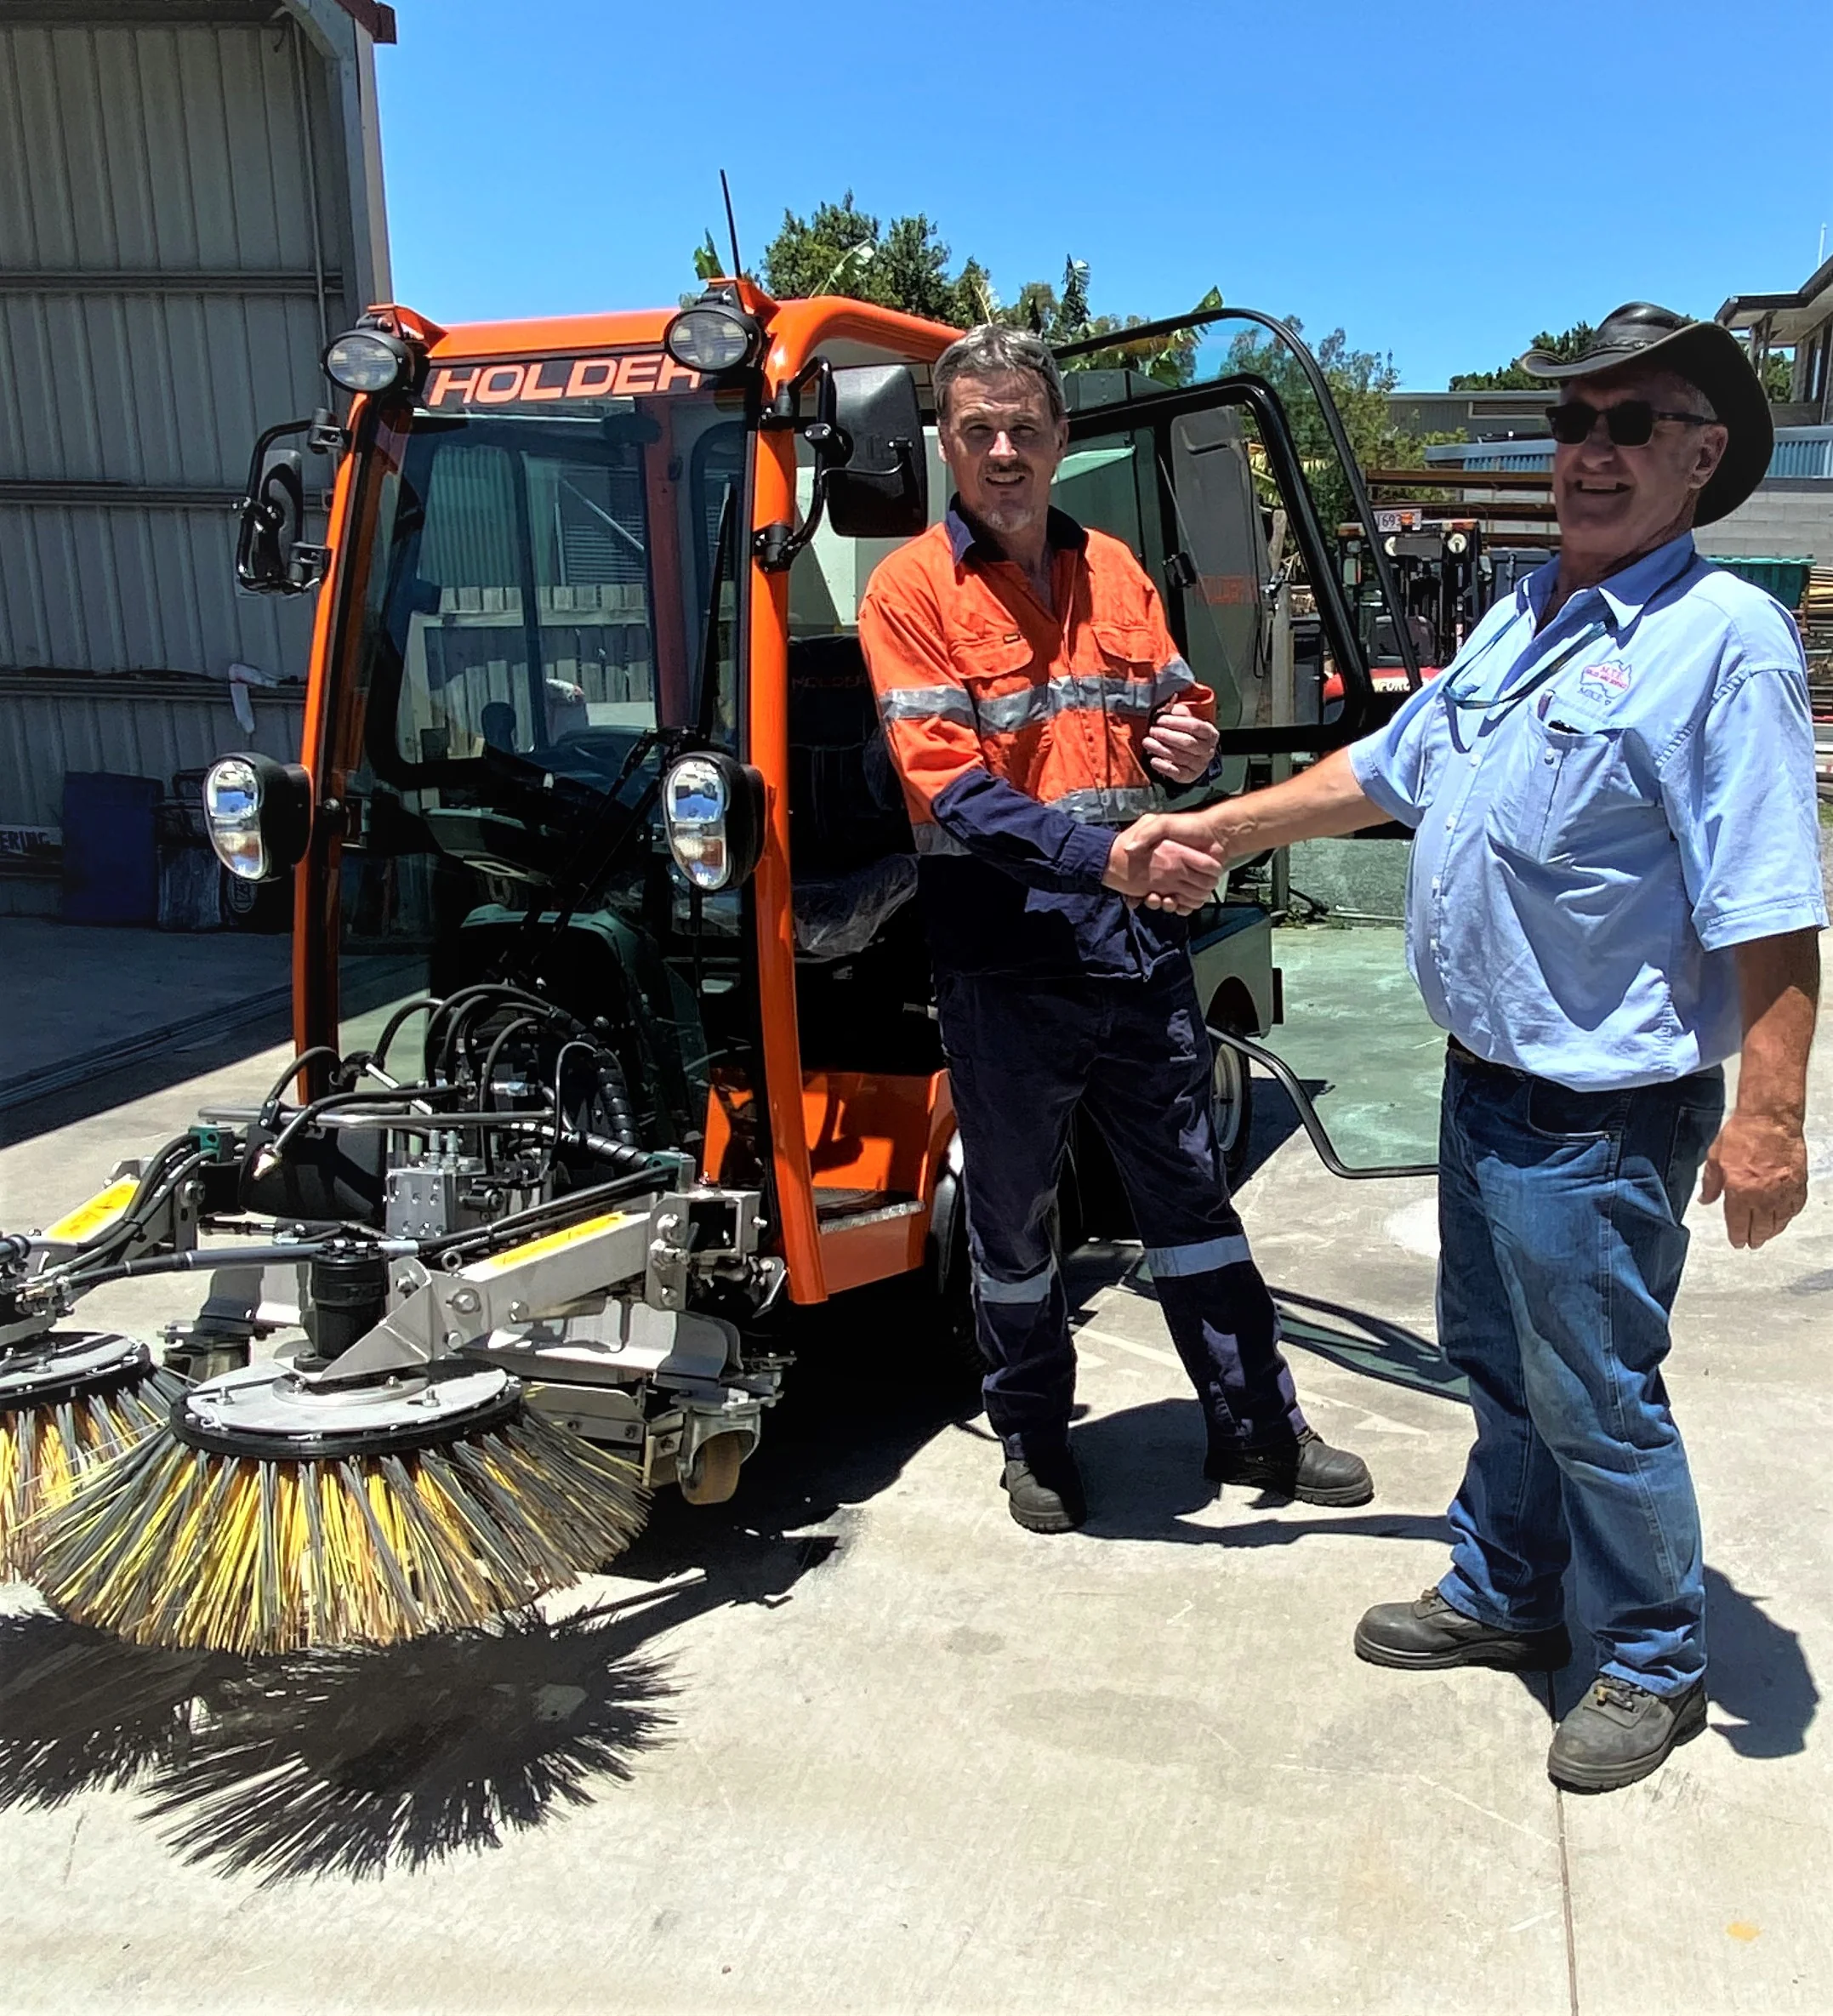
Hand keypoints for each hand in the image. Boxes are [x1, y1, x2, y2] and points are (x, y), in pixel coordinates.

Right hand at [1104, 822, 1223, 914]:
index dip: (1136, 888)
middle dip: (1152, 899)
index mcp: (1159, 860)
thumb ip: (1146, 834)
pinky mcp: (1194, 889)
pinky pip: (1185, 905)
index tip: (1135, 891)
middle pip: (1154, 895)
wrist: (1216, 833)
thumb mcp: (1163, 824)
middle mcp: (1169, 873)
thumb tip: (1128, 850)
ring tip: (1166, 899)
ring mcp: (1181, 882)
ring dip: (1166, 904)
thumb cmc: (1189, 826)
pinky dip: (1182, 907)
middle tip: (1152, 896)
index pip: (1140, 879)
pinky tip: (1179, 903)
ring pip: (1168, 902)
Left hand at [1142, 700, 1218, 784]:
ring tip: (1147, 742)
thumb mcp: (1186, 721)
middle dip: (1167, 736)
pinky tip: (1153, 760)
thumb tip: (1168, 703)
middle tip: (1152, 730)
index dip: (1176, 722)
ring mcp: (1199, 764)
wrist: (1194, 757)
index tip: (1160, 719)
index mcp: (1209, 733)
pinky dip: (1163, 766)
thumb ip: (1178, 712)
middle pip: (1187, 742)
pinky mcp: (1189, 776)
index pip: (1195, 726)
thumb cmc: (1188, 735)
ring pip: (1180, 757)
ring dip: (1161, 749)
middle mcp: (1207, 750)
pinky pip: (1176, 773)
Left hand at [1699, 1108, 1808, 1249]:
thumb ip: (1710, 1183)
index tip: (1737, 1243)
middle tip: (1752, 1244)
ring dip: (1773, 1231)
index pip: (1739, 1224)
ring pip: (1780, 1221)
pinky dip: (1789, 1216)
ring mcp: (1784, 1190)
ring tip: (1766, 1235)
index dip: (1738, 1236)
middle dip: (1755, 1238)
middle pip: (1761, 1227)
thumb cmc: (1741, 1134)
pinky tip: (1784, 1218)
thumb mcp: (1715, 1158)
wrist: (1770, 1119)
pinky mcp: (1799, 1182)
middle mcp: (1764, 1195)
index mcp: (1740, 1191)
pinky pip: (1795, 1207)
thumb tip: (1705, 1201)